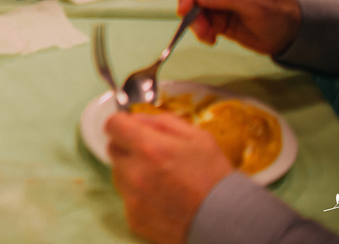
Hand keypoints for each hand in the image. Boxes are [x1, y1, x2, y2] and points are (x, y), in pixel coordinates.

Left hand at [107, 112, 233, 243]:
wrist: (226, 221)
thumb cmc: (214, 175)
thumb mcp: (197, 137)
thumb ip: (162, 121)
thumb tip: (136, 118)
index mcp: (149, 148)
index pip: (113, 125)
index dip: (122, 124)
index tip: (131, 129)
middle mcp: (135, 172)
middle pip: (113, 149)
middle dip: (129, 148)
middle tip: (152, 156)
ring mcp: (132, 198)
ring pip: (119, 174)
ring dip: (132, 172)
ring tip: (159, 180)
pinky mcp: (134, 218)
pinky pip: (127, 198)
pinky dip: (138, 196)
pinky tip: (160, 198)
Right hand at [178, 0, 302, 53]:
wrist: (291, 35)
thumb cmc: (279, 13)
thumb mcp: (256, 4)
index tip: (184, 9)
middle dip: (192, 11)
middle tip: (200, 29)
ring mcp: (219, 1)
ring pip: (196, 9)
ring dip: (197, 23)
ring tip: (208, 37)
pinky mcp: (218, 17)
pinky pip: (202, 22)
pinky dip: (202, 31)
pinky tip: (211, 39)